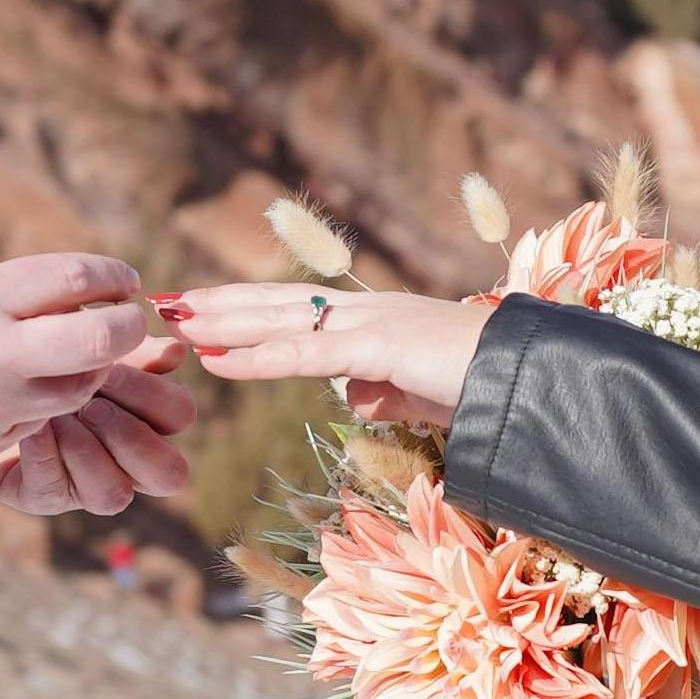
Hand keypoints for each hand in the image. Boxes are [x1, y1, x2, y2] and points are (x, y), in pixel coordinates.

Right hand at [0, 256, 156, 498]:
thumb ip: (4, 296)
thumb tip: (74, 295)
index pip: (75, 278)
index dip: (113, 277)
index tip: (124, 281)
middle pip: (102, 338)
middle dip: (128, 328)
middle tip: (130, 323)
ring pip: (80, 389)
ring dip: (89, 374)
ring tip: (71, 360)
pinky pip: (39, 423)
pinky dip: (43, 407)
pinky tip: (17, 395)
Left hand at [0, 343, 197, 516]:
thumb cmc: (46, 356)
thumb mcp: (84, 346)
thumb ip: (128, 348)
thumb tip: (175, 352)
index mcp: (148, 416)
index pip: (180, 416)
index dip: (152, 395)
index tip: (110, 366)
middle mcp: (128, 460)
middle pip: (169, 473)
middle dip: (129, 435)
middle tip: (90, 404)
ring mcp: (88, 486)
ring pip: (115, 495)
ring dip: (86, 450)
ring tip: (56, 415)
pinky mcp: (44, 497)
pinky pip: (56, 491)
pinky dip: (44, 455)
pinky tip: (30, 428)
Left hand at [158, 281, 485, 432]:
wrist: (532, 384)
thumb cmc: (485, 389)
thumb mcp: (420, 393)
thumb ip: (385, 391)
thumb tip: (353, 397)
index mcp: (376, 320)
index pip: (300, 309)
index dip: (249, 308)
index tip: (204, 311)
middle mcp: (368, 311)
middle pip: (279, 301)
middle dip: (222, 302)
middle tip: (167, 301)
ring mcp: (373, 324)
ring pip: (282, 319)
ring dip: (225, 321)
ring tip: (176, 320)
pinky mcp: (380, 348)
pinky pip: (306, 354)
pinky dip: (256, 356)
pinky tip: (216, 359)